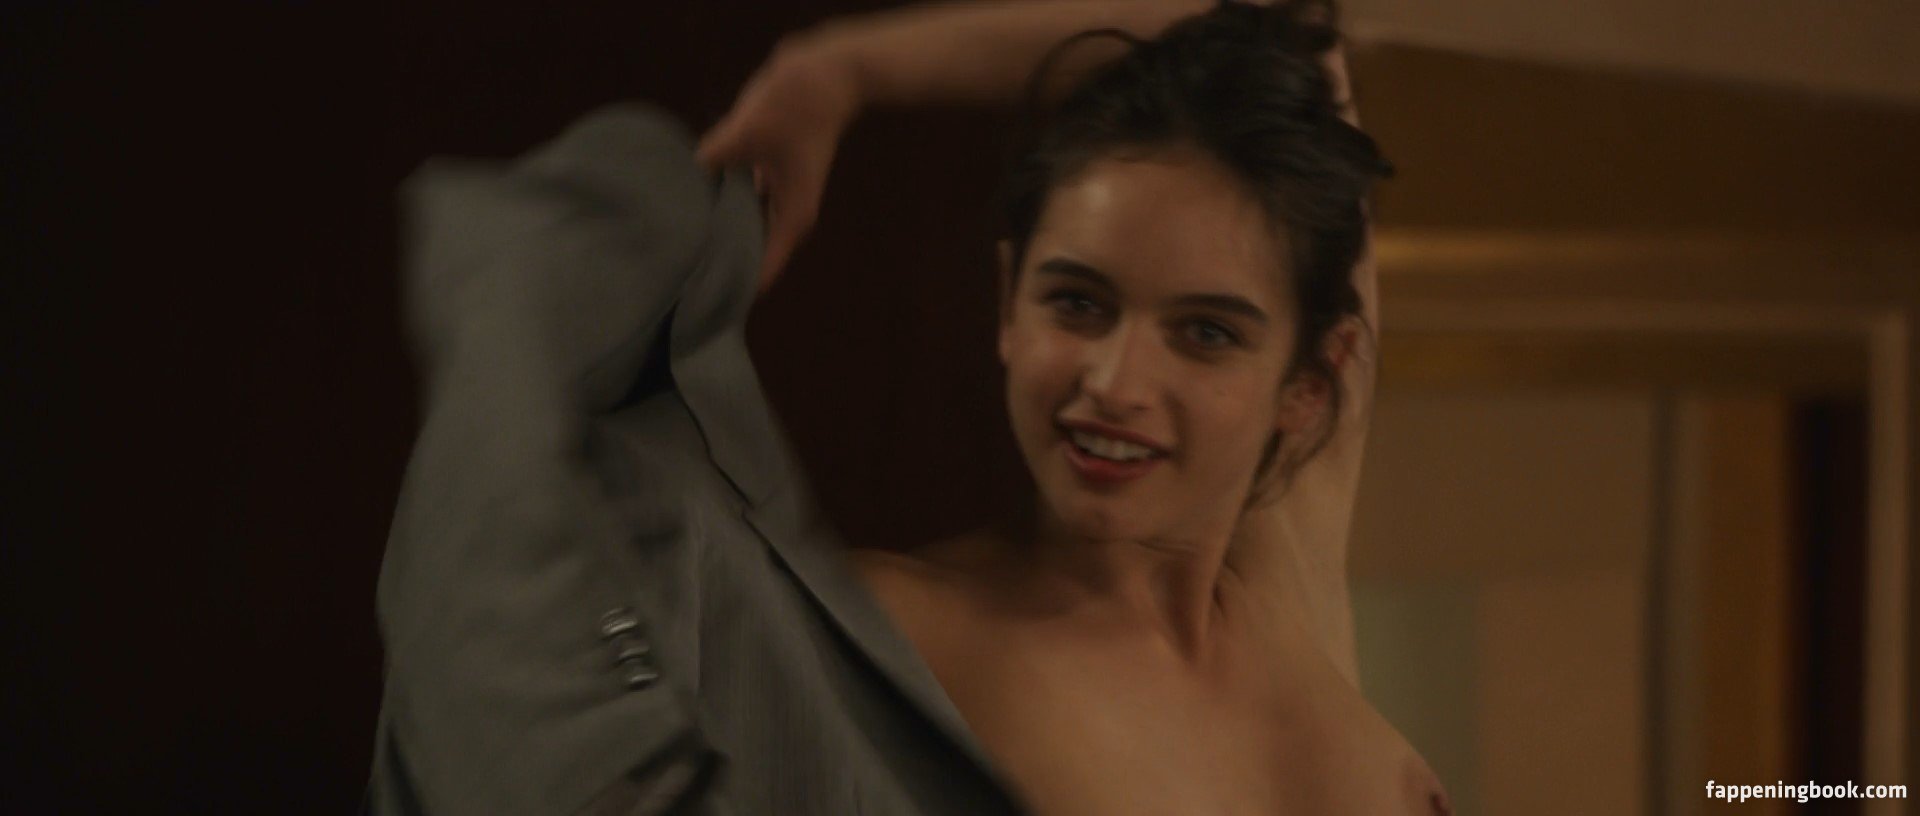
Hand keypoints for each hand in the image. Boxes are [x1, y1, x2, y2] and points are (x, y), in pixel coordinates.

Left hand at [697, 33, 862, 289]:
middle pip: (749, 254)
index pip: (760, 273)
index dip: (731, 288)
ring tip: (676, 245)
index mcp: (790, 218)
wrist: (828, 72)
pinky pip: (736, 198)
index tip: (697, 303)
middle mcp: (785, 213)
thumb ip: (710, 159)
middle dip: (717, 263)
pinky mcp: (767, 171)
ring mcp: (777, 192)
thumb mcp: (747, 132)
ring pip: (741, 225)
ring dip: (716, 231)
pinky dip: (718, 202)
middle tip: (675, 278)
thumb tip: (676, 180)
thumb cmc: (798, 107)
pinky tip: (689, 202)